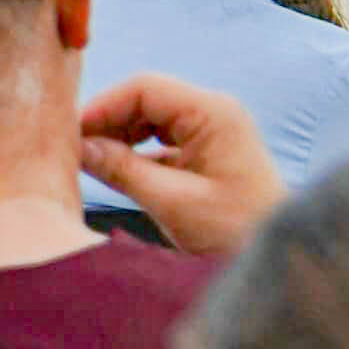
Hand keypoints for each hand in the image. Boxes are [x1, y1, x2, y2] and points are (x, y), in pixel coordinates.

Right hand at [80, 73, 284, 258]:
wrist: (276, 260)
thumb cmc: (236, 232)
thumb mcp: (172, 202)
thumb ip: (123, 171)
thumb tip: (81, 147)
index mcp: (213, 113)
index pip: (145, 88)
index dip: (104, 106)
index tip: (72, 133)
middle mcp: (215, 114)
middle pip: (147, 101)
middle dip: (110, 122)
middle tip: (75, 151)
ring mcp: (214, 134)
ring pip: (153, 121)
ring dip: (122, 139)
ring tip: (92, 164)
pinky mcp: (210, 156)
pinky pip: (164, 144)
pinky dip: (139, 156)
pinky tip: (118, 174)